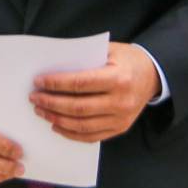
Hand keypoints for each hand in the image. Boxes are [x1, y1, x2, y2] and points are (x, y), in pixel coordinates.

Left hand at [30, 42, 160, 142]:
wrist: (153, 75)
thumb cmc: (126, 59)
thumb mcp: (109, 50)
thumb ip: (84, 58)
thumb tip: (52, 66)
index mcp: (118, 78)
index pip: (80, 83)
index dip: (56, 84)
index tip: (38, 81)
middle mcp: (121, 101)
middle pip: (78, 107)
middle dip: (52, 103)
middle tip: (34, 98)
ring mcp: (121, 118)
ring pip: (82, 125)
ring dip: (57, 119)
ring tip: (41, 111)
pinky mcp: (120, 128)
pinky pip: (91, 136)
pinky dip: (71, 133)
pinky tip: (57, 125)